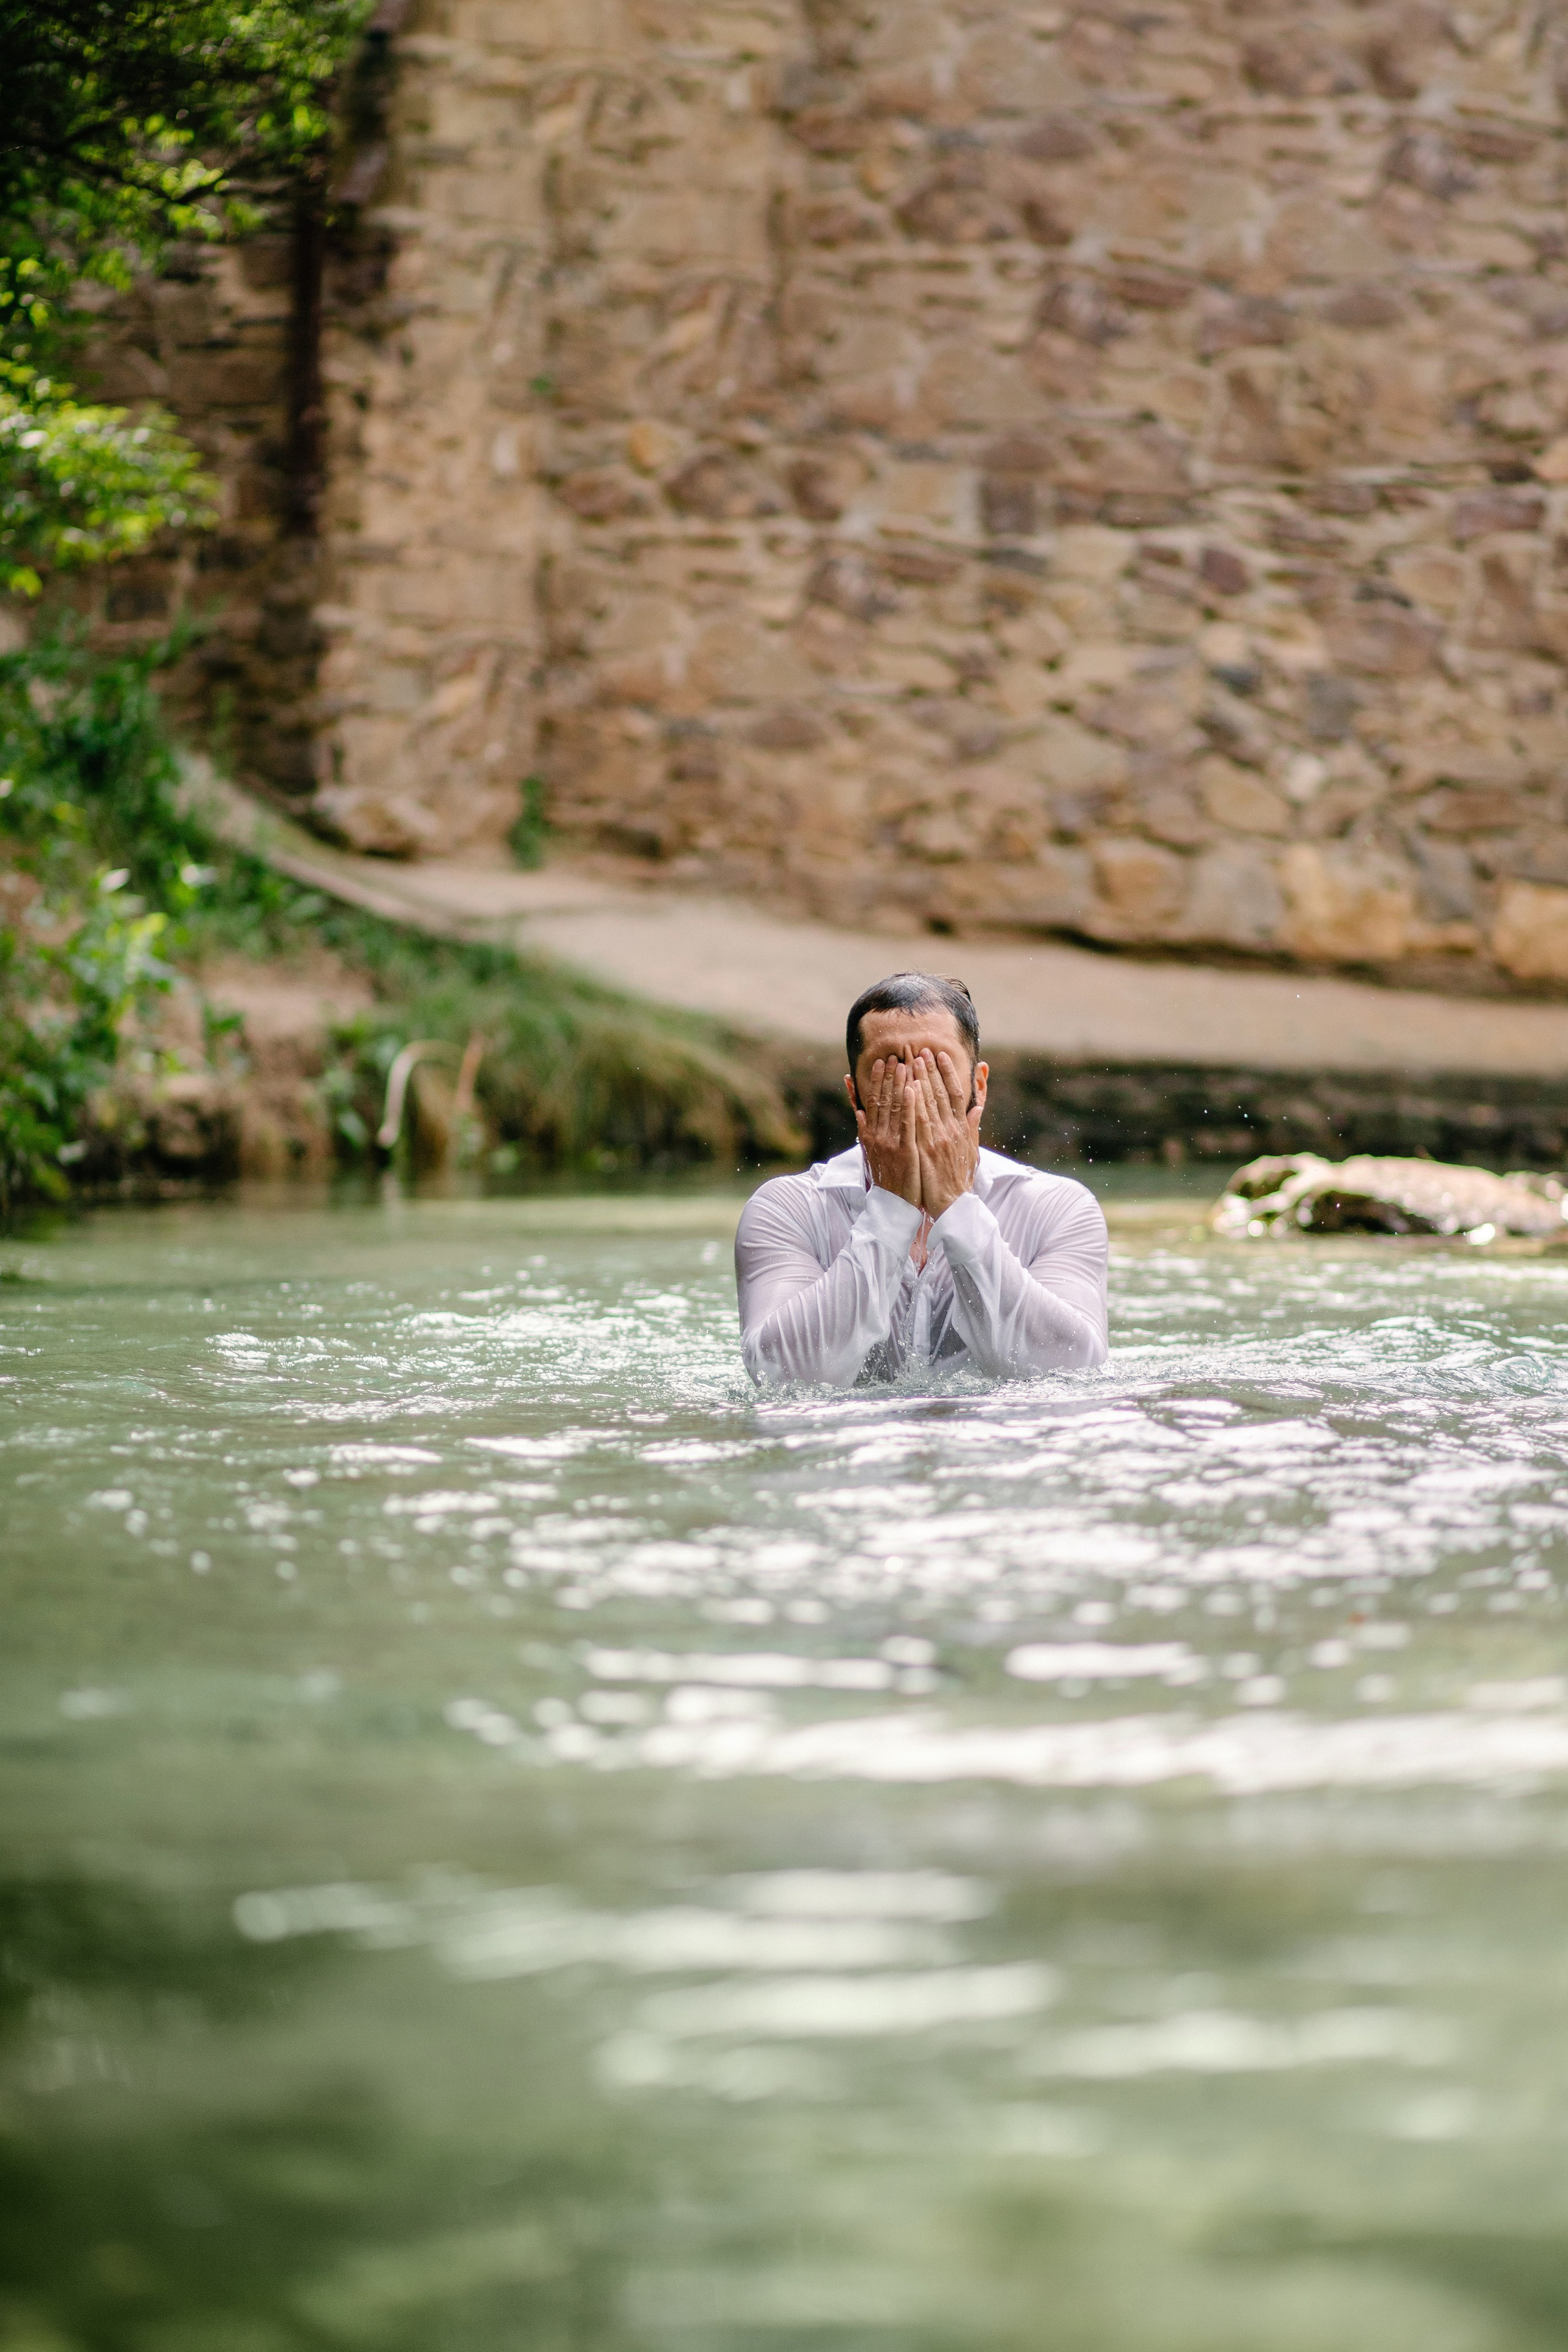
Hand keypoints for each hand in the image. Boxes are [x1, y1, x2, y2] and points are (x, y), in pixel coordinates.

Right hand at [854, 1055, 920, 1205]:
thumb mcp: (870, 1153)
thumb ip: (864, 1130)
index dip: (877, 1081)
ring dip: (899, 1084)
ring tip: (904, 1064)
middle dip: (888, 1076)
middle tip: (893, 1055)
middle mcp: (877, 1136)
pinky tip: (912, 1089)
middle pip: (882, 1100)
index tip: (881, 1063)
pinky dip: (908, 1105)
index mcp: (870, 1135)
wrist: (893, 1205)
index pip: (872, 1102)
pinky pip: (907, 1124)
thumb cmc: (886, 1178)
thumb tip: (857, 1111)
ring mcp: (890, 1142)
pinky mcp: (905, 1150)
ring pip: (894, 1108)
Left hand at [913, 1048, 979, 1218]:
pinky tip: (907, 1089)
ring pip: (929, 1104)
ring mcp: (939, 1140)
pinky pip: (918, 1123)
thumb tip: (978, 1107)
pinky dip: (914, 1105)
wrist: (953, 1205)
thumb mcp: (971, 1150)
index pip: (955, 1094)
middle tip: (921, 1050)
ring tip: (911, 1062)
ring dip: (920, 1081)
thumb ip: (972, 1126)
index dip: (946, 1073)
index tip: (939, 1056)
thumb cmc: (959, 1178)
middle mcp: (952, 1130)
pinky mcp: (927, 1150)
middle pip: (940, 1094)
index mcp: (962, 1128)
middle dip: (930, 1070)